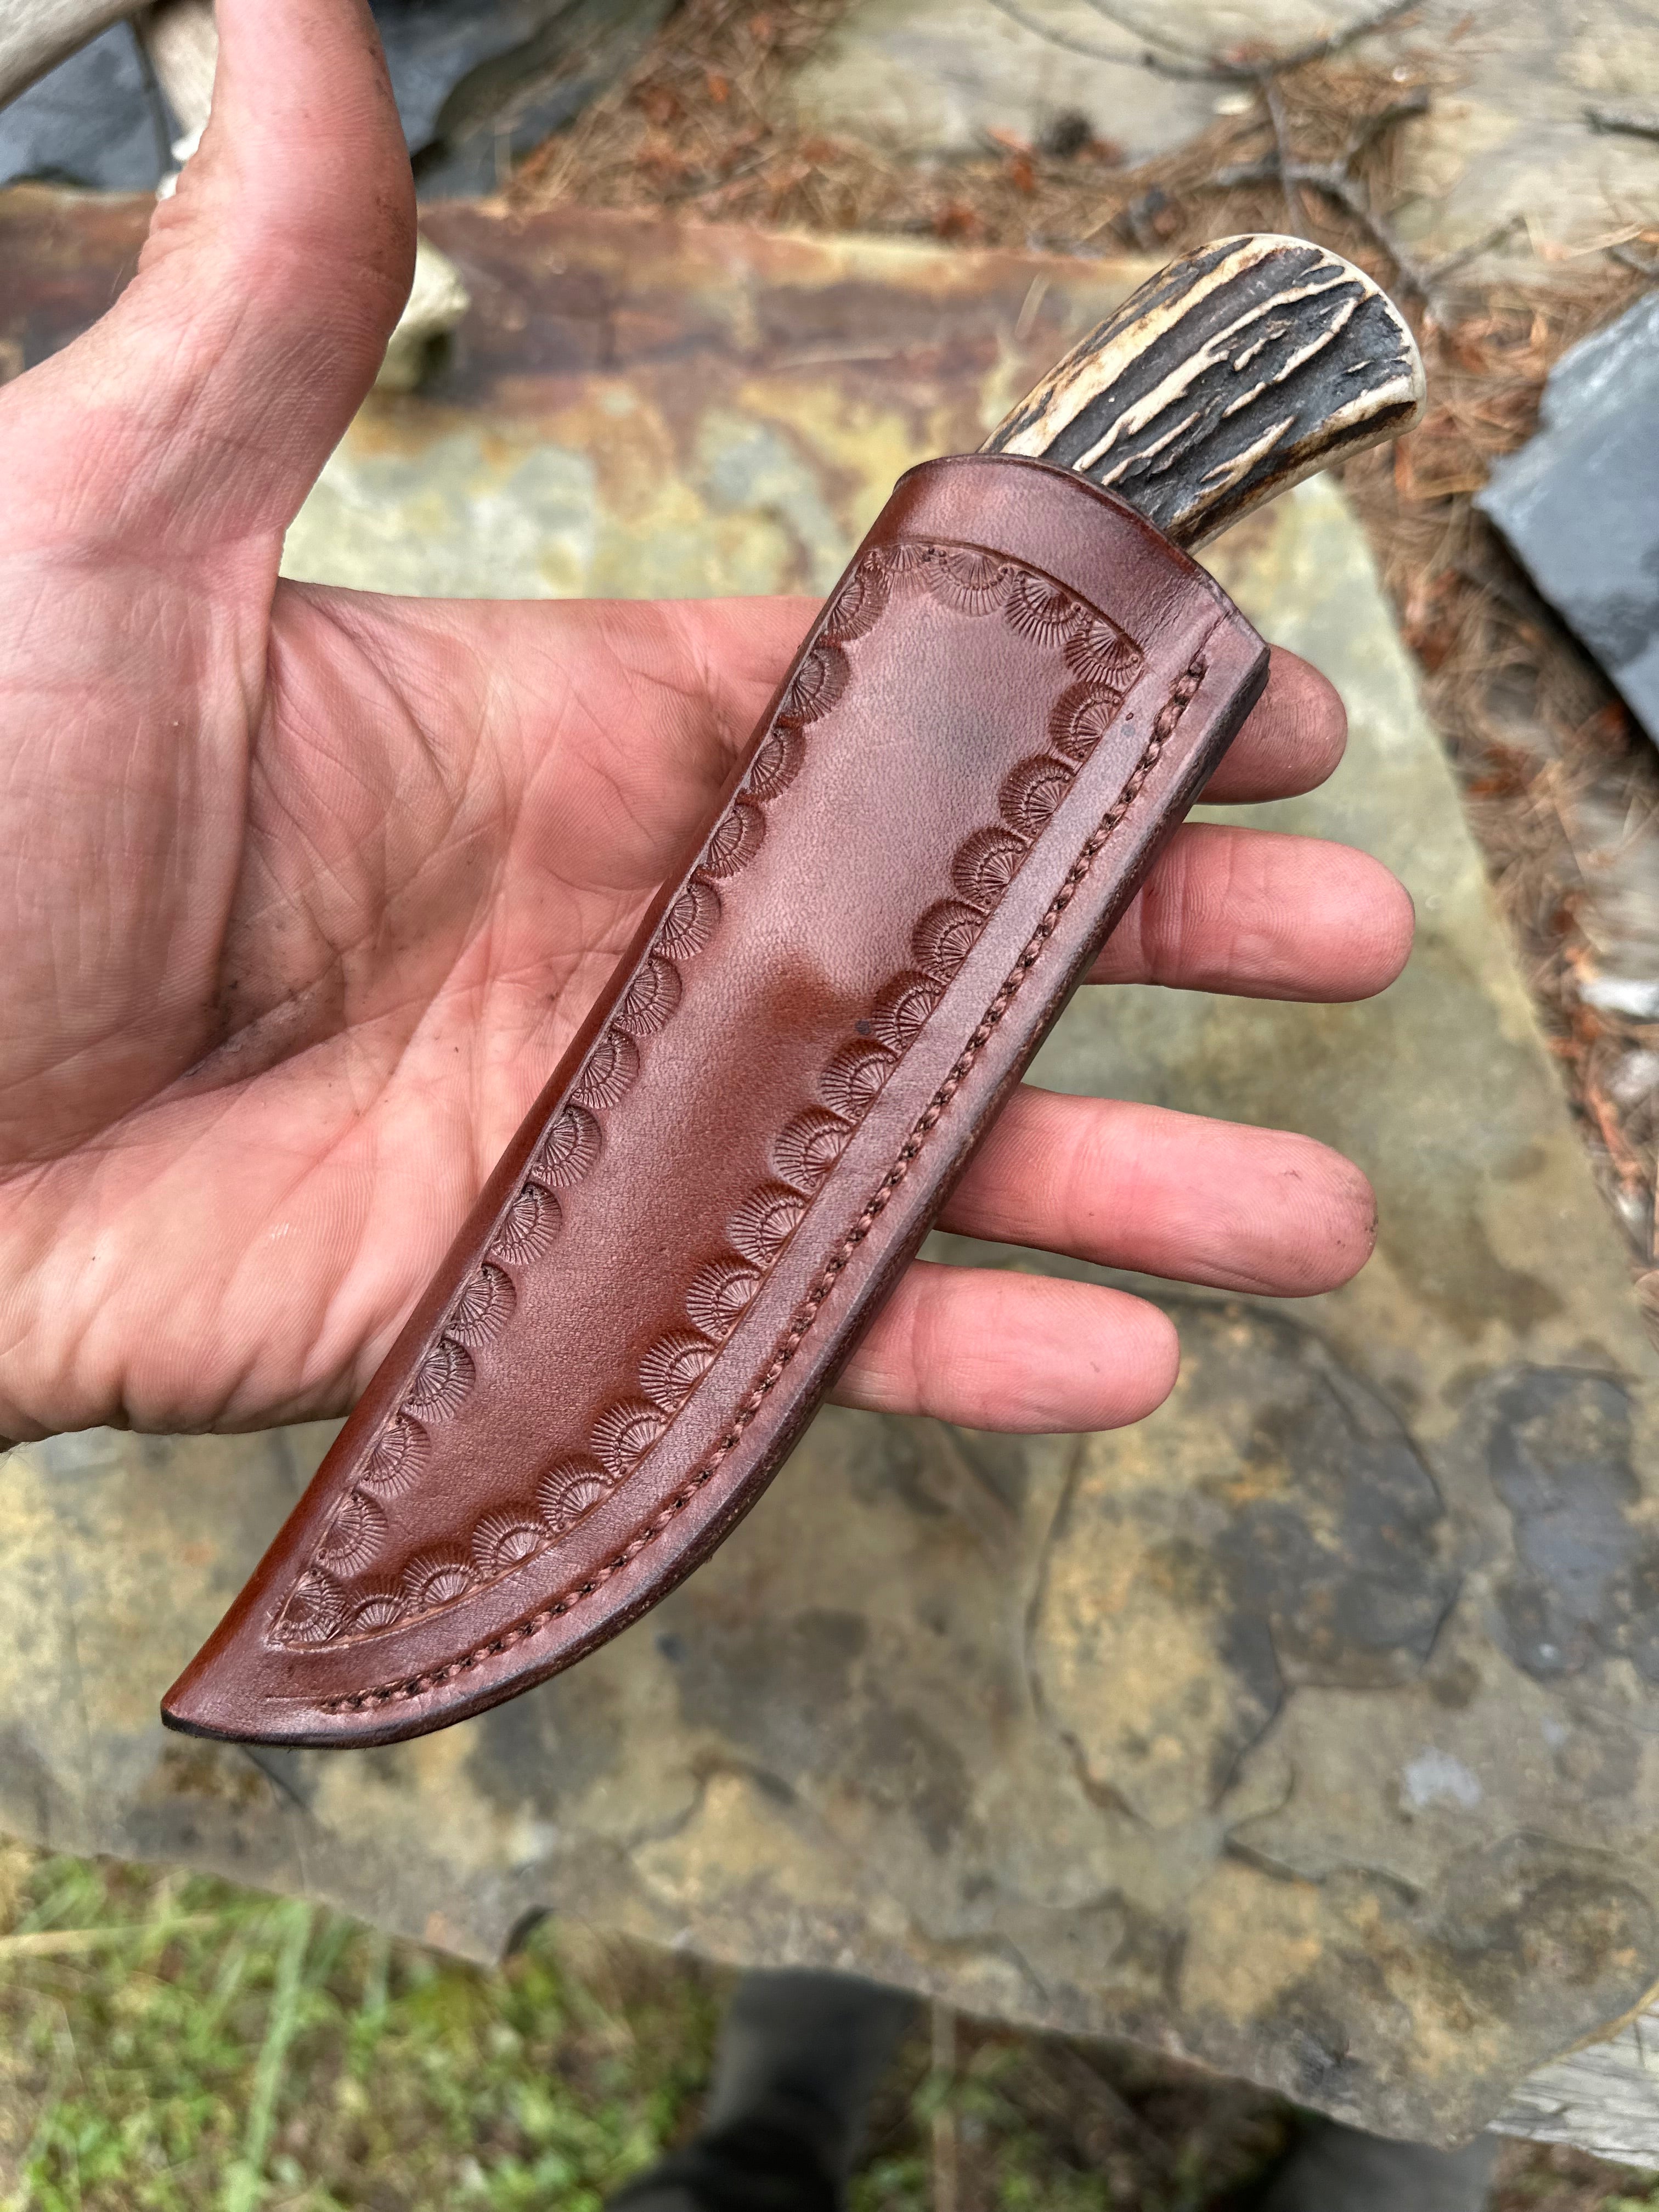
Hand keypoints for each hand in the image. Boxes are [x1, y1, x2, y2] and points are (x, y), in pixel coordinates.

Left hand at [0, 0, 1411, 1443]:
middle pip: (952, 941)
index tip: (1240, 713)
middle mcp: (624, 939)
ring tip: (1306, 1212)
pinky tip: (1116, 1352)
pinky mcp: (558, 1306)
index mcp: (567, 739)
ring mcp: (606, 1135)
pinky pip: (794, 1334)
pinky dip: (952, 1354)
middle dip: (1159, 943)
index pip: (883, 718)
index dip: (1070, 716)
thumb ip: (276, 308)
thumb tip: (292, 12)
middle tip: (1341, 944)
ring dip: (1119, 1179)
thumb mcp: (112, 523)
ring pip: (914, 1158)